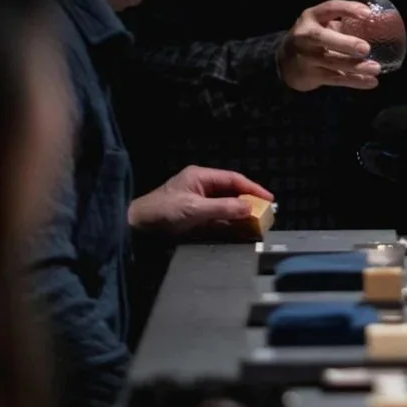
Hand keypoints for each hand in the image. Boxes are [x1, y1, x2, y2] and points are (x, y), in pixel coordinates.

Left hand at [128, 165, 274, 233]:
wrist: (136, 228)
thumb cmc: (162, 212)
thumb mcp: (194, 209)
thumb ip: (223, 208)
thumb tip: (249, 208)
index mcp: (200, 177)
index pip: (233, 179)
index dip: (253, 188)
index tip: (269, 198)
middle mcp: (201, 187)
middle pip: (232, 193)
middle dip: (249, 202)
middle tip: (267, 213)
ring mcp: (198, 203)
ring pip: (226, 206)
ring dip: (241, 214)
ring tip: (258, 223)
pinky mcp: (195, 217)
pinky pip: (218, 218)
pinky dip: (230, 224)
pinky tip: (241, 230)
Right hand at [278, 1, 384, 91]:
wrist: (284, 63)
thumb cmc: (311, 39)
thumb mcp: (320, 25)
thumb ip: (342, 24)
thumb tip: (377, 26)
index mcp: (311, 17)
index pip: (329, 8)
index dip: (348, 9)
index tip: (368, 13)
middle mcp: (306, 36)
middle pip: (323, 38)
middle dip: (346, 43)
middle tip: (366, 48)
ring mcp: (306, 57)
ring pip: (332, 62)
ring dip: (356, 67)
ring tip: (376, 68)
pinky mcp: (311, 76)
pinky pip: (335, 79)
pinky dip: (354, 81)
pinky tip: (371, 82)